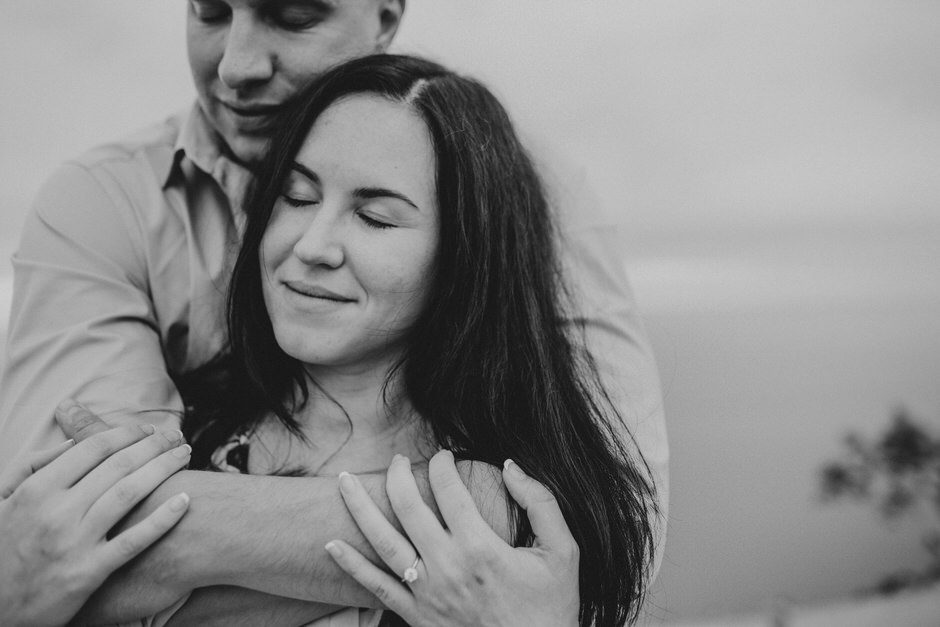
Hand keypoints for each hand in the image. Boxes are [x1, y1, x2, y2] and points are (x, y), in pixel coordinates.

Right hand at [0, 416, 191, 626]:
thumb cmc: (5, 547)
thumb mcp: (3, 499)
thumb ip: (35, 466)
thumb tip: (74, 442)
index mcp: (38, 490)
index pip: (93, 448)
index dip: (127, 434)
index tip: (149, 429)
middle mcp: (57, 512)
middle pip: (118, 466)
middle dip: (154, 445)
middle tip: (177, 436)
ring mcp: (75, 542)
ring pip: (129, 494)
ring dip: (163, 469)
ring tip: (184, 456)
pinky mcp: (89, 572)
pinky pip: (133, 541)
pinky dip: (162, 519)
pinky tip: (184, 500)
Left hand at [326, 450, 579, 626]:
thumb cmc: (552, 606)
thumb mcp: (563, 552)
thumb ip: (541, 503)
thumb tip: (511, 466)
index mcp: (482, 548)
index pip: (449, 491)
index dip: (442, 464)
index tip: (444, 454)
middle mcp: (447, 567)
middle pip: (409, 508)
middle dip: (398, 475)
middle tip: (396, 459)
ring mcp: (427, 594)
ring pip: (383, 542)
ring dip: (360, 508)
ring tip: (344, 481)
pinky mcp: (416, 616)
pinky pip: (376, 588)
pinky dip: (351, 566)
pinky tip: (331, 545)